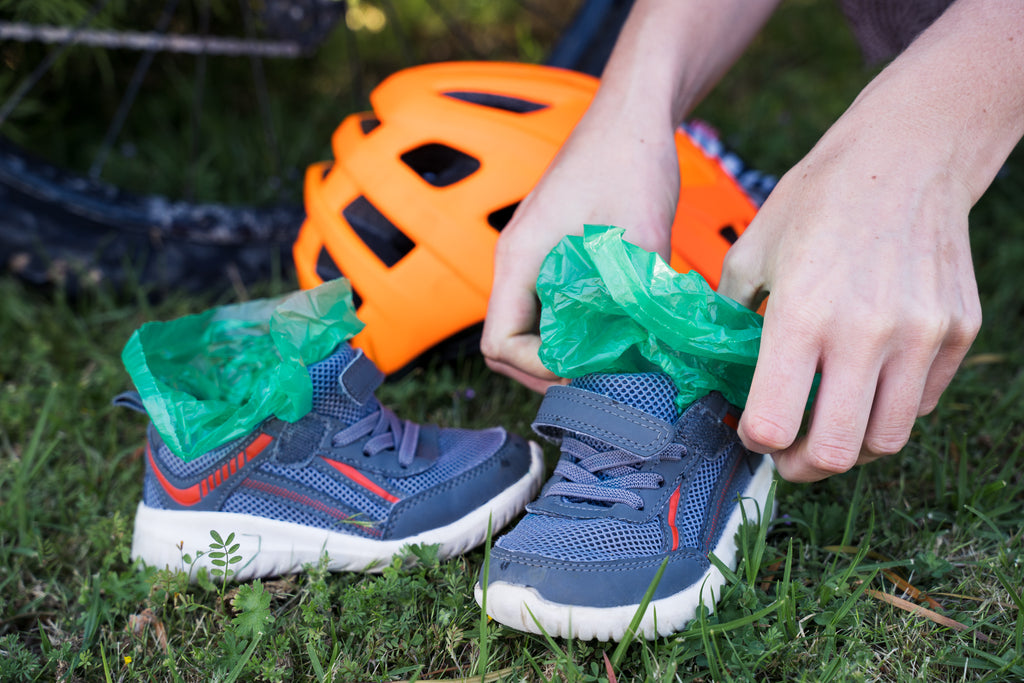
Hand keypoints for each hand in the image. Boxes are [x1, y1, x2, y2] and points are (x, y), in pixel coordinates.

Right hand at [481, 106, 677, 391]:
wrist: (633, 114)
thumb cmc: (629, 160)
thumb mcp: (640, 235)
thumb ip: (635, 296)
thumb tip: (645, 351)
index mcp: (520, 258)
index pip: (499, 342)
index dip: (536, 368)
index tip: (582, 371)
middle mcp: (517, 261)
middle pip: (508, 342)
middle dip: (547, 371)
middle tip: (598, 382)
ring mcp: (532, 256)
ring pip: (529, 326)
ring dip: (561, 352)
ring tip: (607, 363)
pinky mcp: (552, 252)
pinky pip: (547, 305)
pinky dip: (572, 328)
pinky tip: (612, 330)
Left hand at [718, 112, 981, 481]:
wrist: (906, 155)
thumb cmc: (819, 199)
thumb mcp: (753, 251)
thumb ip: (730, 315)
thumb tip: (718, 365)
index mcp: (801, 314)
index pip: (773, 423)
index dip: (754, 439)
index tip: (750, 430)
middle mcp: (865, 333)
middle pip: (836, 452)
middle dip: (803, 467)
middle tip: (788, 457)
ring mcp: (920, 335)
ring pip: (886, 441)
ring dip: (850, 448)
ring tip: (828, 429)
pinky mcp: (957, 331)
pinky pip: (921, 404)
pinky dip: (889, 411)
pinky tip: (866, 387)